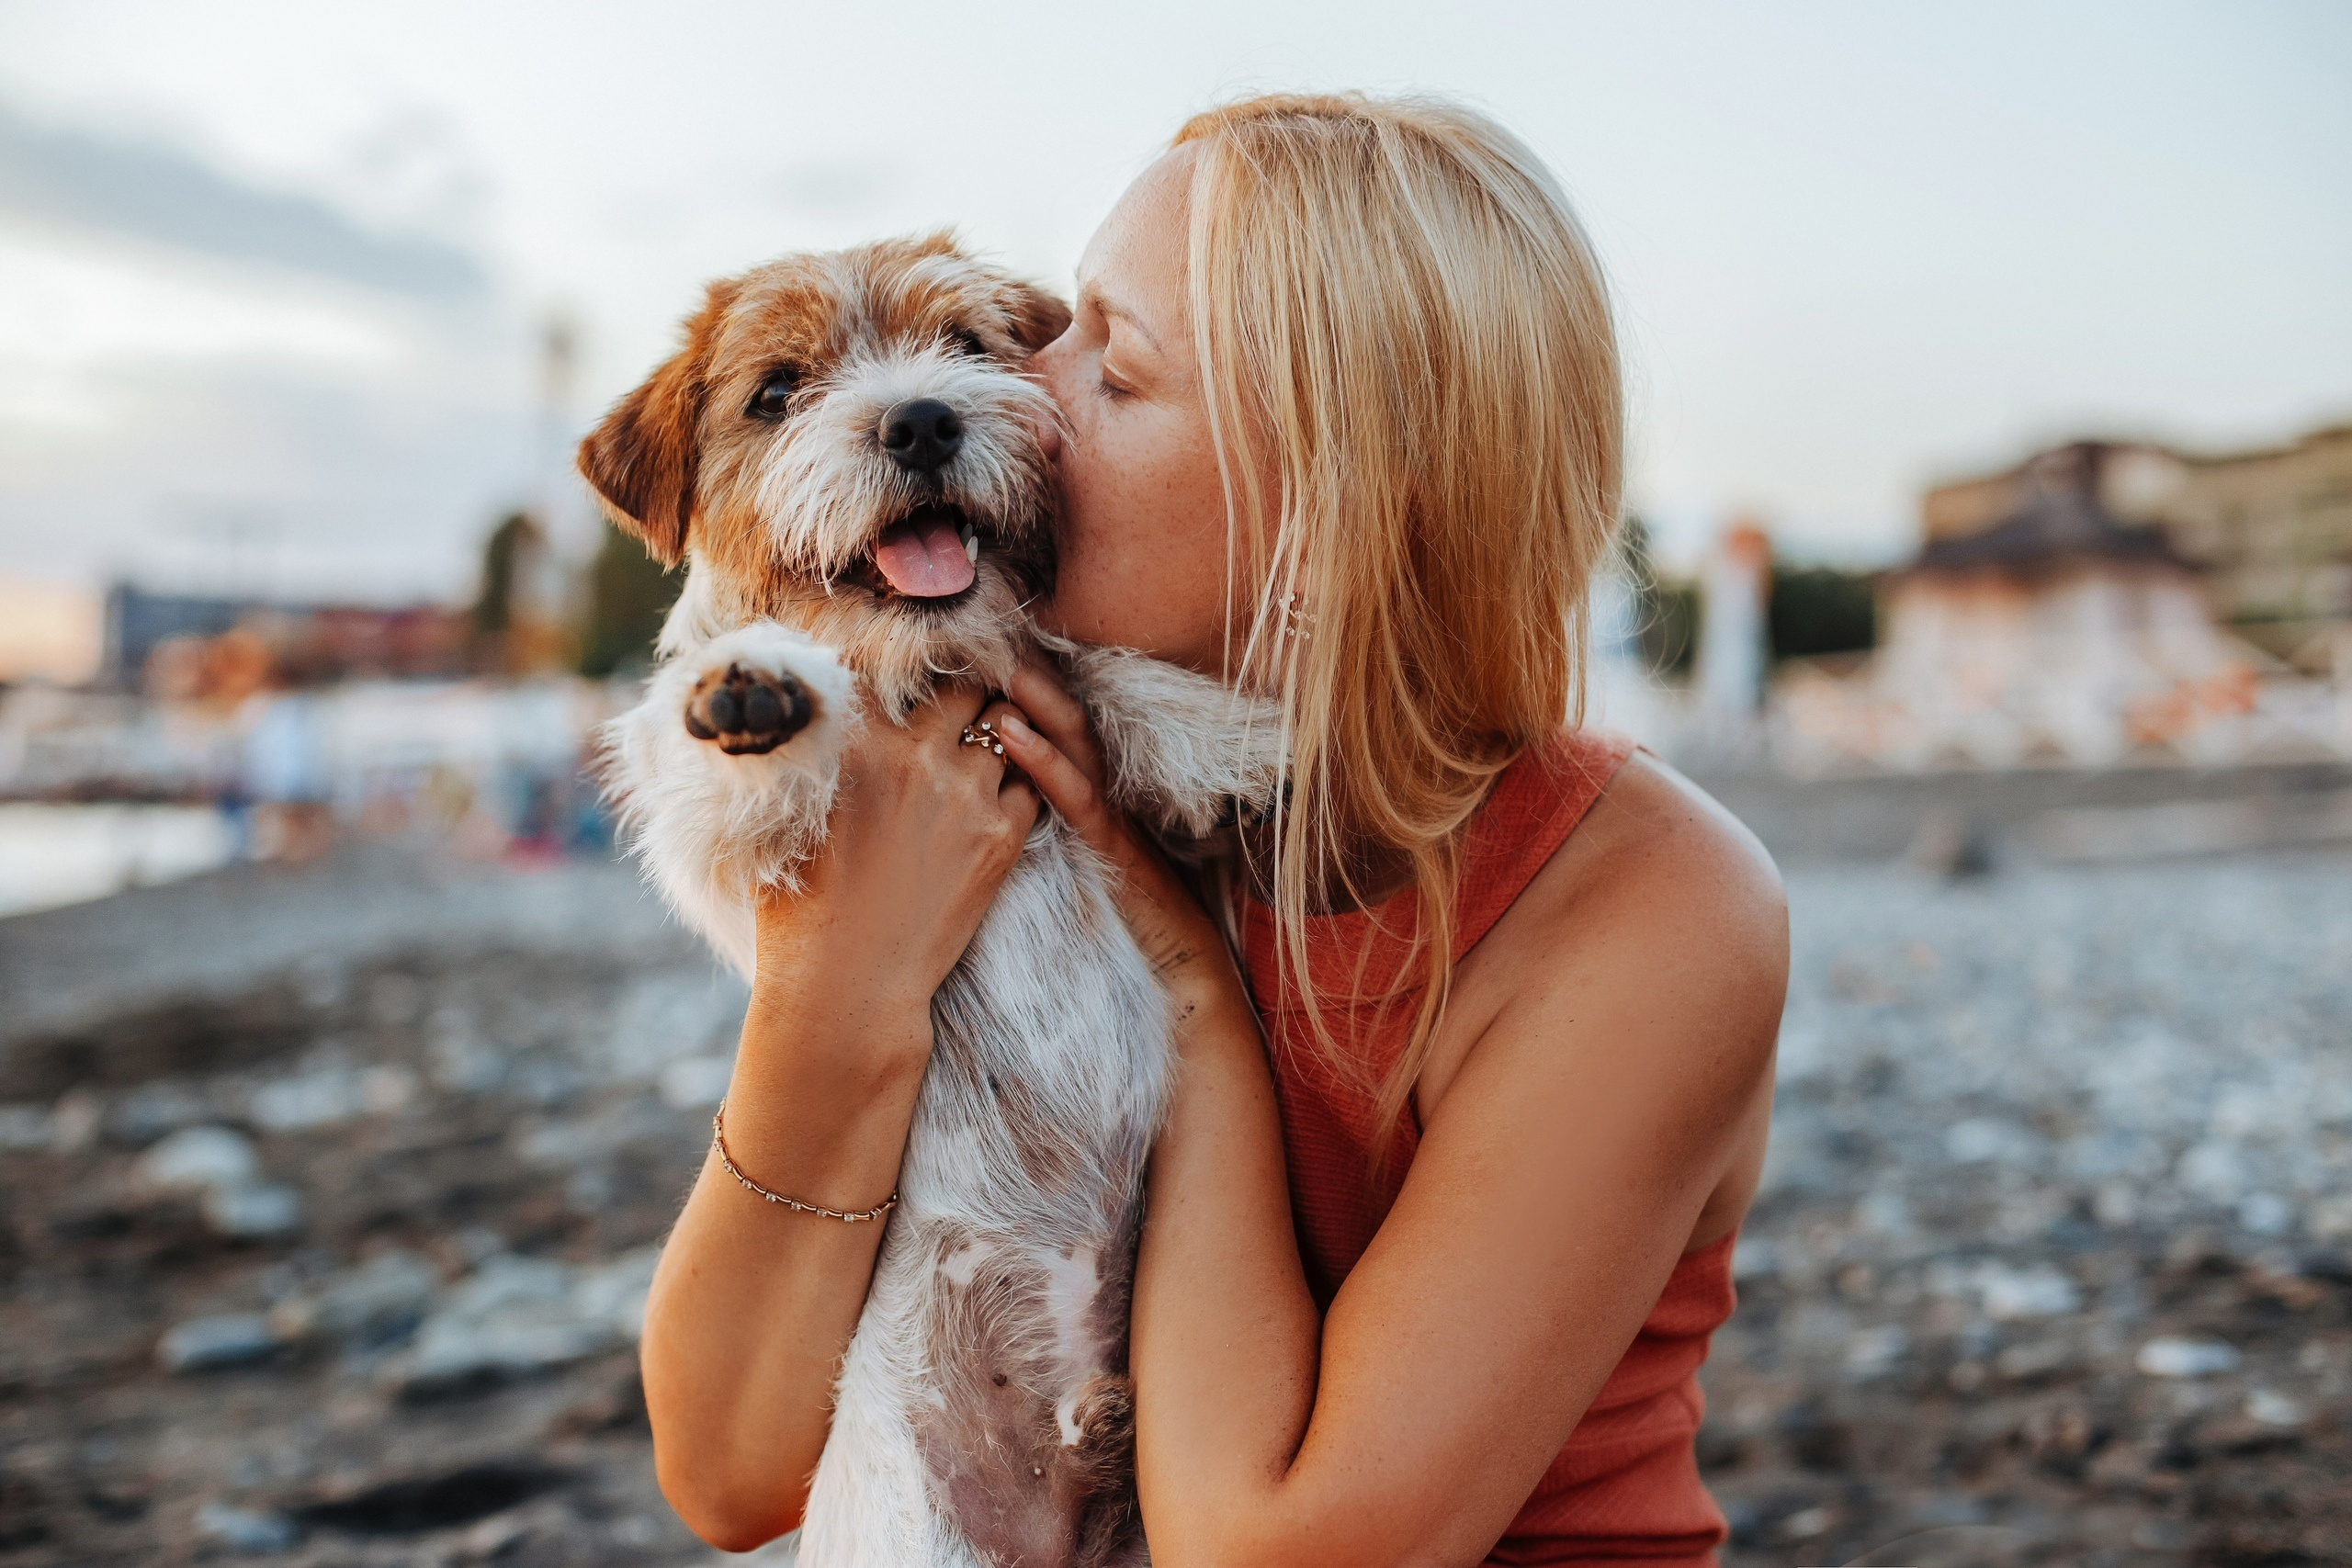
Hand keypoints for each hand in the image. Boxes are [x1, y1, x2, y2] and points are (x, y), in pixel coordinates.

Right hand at [746, 682, 1040, 1067]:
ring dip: (1000, 734)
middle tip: (967, 703)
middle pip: (964, 687)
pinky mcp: (1002, 835)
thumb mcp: (789, 812)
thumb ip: (813, 750)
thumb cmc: (800, 906)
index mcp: (853, 741)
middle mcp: (913, 754)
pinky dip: (1021, 781)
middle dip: (967, 691)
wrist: (848, 984)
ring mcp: (964, 792)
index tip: (916, 667)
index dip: (907, 666)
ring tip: (991, 747)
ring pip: (1006, 727)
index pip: (889, 670)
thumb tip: (813, 706)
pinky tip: (1003, 794)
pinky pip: (1031, 781)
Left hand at [994, 658, 1238, 1001]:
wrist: (1177, 959)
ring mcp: (1112, 810)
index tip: (979, 652)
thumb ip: (1044, 813)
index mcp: (1091, 785)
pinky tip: (1010, 733)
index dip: (1022, 684)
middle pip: (1064, 713)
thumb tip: (995, 785)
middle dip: (1026, 674)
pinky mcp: (1113, 842)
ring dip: (1033, 700)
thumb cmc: (1118, 913)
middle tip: (984, 638)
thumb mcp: (1075, 853)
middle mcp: (1105, 785)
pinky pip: (1075, 792)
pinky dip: (1042, 759)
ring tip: (994, 667)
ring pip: (1073, 740)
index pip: (1055, 720)